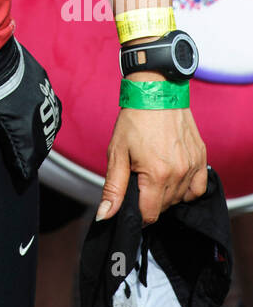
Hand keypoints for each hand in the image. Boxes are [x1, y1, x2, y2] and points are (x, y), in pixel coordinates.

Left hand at [98, 105, 207, 225]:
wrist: (156, 92)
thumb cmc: (134, 120)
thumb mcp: (117, 153)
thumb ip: (113, 188)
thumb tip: (105, 215)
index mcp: (157, 175)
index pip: (150, 215)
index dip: (137, 213)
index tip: (132, 200)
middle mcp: (179, 173)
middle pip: (164, 207)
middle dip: (149, 199)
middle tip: (139, 177)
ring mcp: (193, 166)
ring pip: (180, 198)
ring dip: (166, 193)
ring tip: (154, 173)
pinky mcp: (201, 158)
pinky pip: (198, 188)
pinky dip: (187, 189)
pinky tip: (174, 178)